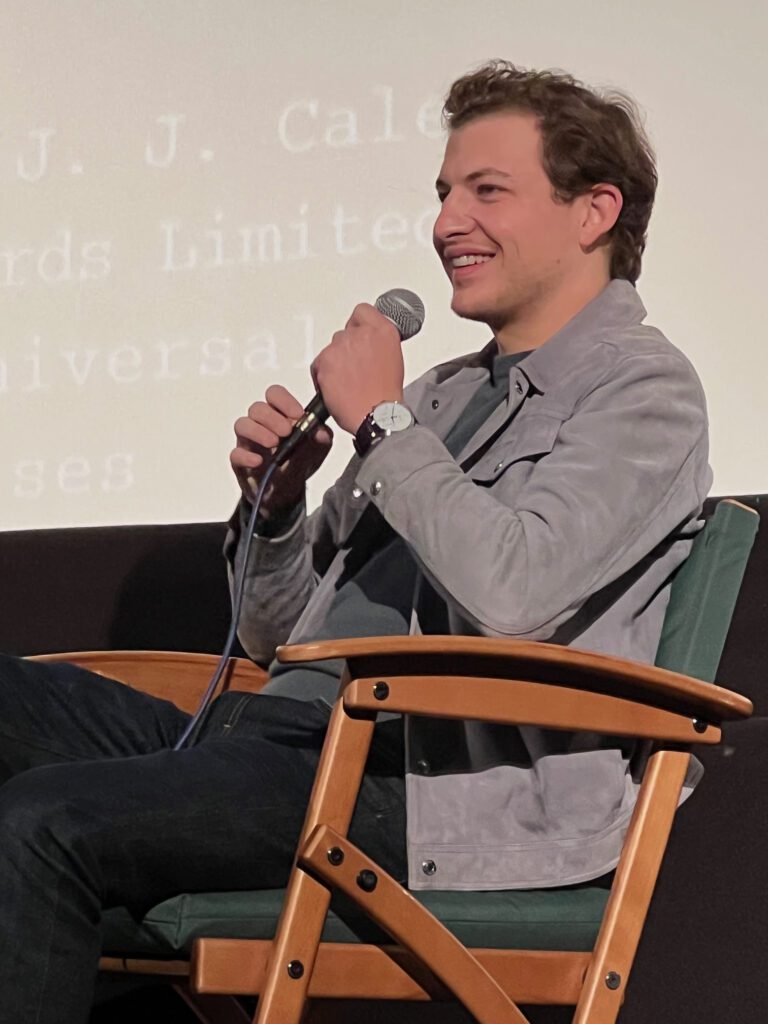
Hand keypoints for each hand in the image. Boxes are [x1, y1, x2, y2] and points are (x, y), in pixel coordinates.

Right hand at [230, 385, 332, 511]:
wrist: (287, 490)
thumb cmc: (299, 461)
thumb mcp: (317, 450)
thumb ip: (321, 438)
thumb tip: (321, 432)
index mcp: (279, 415)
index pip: (275, 395)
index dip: (284, 401)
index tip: (298, 414)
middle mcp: (260, 424)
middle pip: (257, 408)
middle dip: (272, 417)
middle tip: (287, 431)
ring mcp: (248, 442)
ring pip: (242, 425)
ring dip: (257, 431)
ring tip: (273, 444)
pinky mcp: (240, 462)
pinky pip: (235, 454)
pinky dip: (246, 456)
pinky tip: (259, 461)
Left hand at [311, 303, 404, 433]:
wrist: (376, 415)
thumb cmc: (385, 395)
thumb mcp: (393, 359)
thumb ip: (379, 343)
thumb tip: (370, 343)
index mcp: (384, 331)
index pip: (362, 311)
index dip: (358, 324)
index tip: (358, 332)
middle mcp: (362, 334)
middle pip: (344, 333)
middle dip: (346, 349)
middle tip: (354, 368)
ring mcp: (342, 346)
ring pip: (331, 349)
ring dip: (335, 362)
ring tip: (346, 381)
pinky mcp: (326, 360)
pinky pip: (319, 363)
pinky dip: (323, 374)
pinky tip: (336, 387)